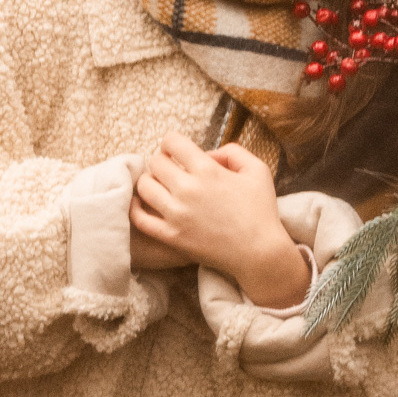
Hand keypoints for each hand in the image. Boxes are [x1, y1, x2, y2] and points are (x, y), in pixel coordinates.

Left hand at [130, 132, 310, 306]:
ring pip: (144, 187)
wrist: (259, 254)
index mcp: (208, 170)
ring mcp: (177, 215)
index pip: (172, 142)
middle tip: (171, 170)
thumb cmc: (261, 211)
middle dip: (163, 161)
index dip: (173, 143)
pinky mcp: (171, 236)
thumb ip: (233, 152)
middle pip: (155, 162)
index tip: (178, 152)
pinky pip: (140, 218)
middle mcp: (188, 189)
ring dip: (150, 182)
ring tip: (161, 186)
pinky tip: (141, 203)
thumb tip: (208, 154)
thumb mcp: (257, 170)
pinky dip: (136, 208)